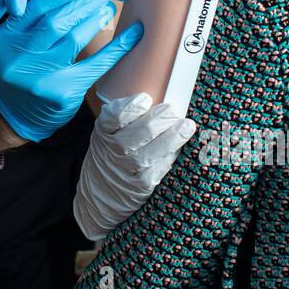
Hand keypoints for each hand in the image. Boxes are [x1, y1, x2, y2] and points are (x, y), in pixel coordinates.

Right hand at [0, 0, 142, 141]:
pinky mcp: (61, 93)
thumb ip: (34, 20)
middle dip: (82, 4)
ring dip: (94, 19)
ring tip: (107, 9)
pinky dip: (116, 47)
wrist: (16, 114)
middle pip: (55, 22)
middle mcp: (18, 58)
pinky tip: (132, 34)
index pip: (36, 8)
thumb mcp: (15, 44)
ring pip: (73, 39)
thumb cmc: (22, 70)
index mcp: (3, 40)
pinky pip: (94, 65)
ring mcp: (39, 78)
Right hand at [73, 92, 197, 240]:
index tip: (146, 99)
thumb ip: (128, 116)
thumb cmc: (111, 151)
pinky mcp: (140, 184)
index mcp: (104, 130)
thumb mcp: (108, 131)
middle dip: (160, 119)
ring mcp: (127, 168)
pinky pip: (158, 169)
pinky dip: (170, 156)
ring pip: (152, 152)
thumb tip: (164, 99)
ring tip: (187, 126)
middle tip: (173, 110)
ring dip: (173, 137)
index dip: (131, 107)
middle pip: (140, 132)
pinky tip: (179, 147)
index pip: (115, 116)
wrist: (102, 190)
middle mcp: (113, 149)